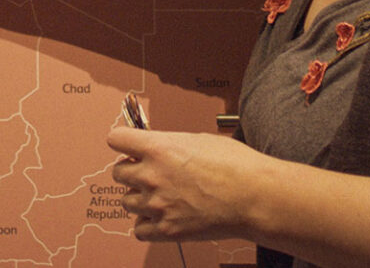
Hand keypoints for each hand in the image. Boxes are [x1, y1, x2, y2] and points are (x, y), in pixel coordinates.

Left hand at [107, 127, 260, 243]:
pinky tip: (161, 217)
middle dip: (131, 170)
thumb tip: (158, 149)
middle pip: (117, 173)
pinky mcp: (166, 230)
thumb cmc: (235, 165)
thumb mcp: (198, 140)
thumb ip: (170, 144)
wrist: (254, 196)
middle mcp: (150, 175)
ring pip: (126, 202)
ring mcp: (156, 205)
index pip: (115, 139)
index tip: (128, 145)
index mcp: (157, 148)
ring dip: (139, 198)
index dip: (122, 141)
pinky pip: (139, 229)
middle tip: (148, 172)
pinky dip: (147, 224)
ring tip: (160, 196)